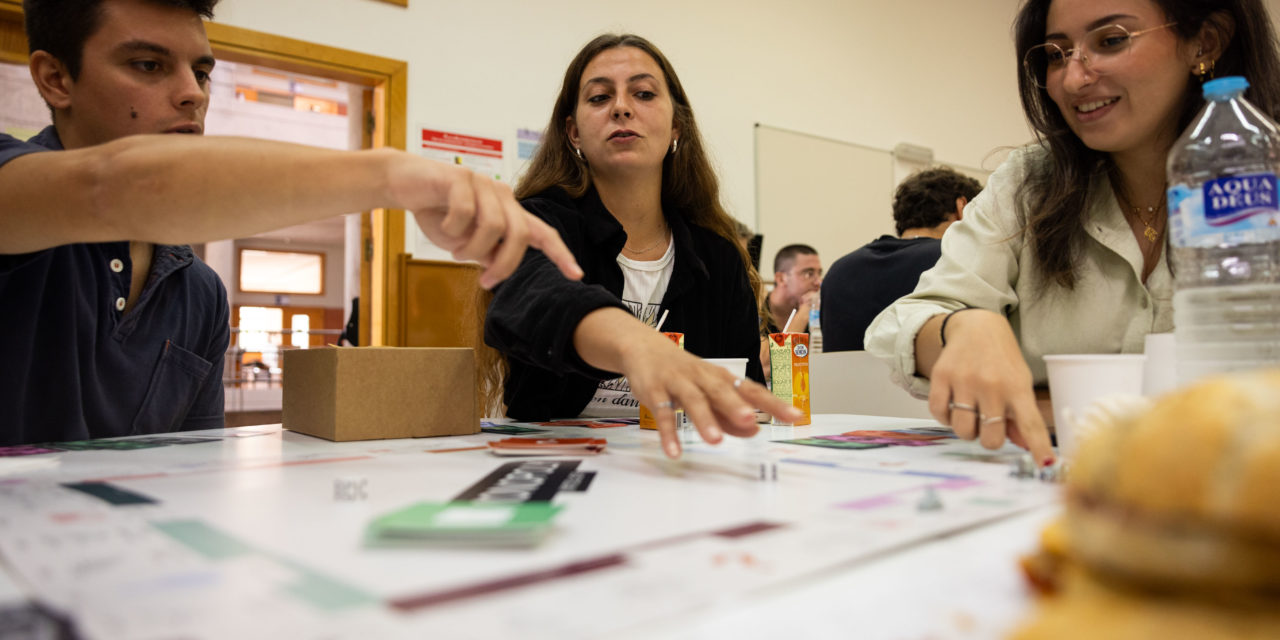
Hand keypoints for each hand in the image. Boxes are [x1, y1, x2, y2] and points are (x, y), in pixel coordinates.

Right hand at [390, 156, 582, 287]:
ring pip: (491, 226)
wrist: (404, 183)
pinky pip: (464, 213)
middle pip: (519, 234)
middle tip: (485, 282)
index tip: (577, 275)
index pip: (542, 233)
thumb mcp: (464, 241)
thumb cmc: (438, 213)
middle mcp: (503, 195)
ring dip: (471, 248)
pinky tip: (441, 224)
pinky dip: (451, 228)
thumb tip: (499, 266)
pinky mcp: (461, 176)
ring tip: (455, 249)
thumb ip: (486, 252)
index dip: (561, 254)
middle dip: (505, 264)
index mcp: (508, 212)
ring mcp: (484, 182)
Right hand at [622, 335, 801, 458]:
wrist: (643, 348)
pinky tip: (674, 451)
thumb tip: (754, 432)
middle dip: (734, 405)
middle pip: (721, 390)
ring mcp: (678, 382)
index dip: (773, 403)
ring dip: (704, 419)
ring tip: (715, 440)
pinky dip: (668, 432)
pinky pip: (662, 413)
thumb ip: (729, 415)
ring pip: (693, 399)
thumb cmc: (684, 374)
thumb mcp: (709, 393)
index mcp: (721, 378)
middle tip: (749, 420)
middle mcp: (702, 377)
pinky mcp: (655, 391)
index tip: (795, 416)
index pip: (752, 390)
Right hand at [924, 309, 1053, 464]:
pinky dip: (946, 417)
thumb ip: (1021, 416)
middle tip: (989, 425)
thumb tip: (1026, 447)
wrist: (977, 326)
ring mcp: (964, 380)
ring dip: (967, 429)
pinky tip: (953, 405)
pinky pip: (939, 414)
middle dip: (990, 439)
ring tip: (971, 414)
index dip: (1039, 447)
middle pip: (991, 438)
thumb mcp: (1019, 383)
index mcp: (1017, 387)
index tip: (1045, 464)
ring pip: (963, 430)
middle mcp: (991, 385)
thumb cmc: (1002, 360)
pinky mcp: (941, 376)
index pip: (1030, 424)